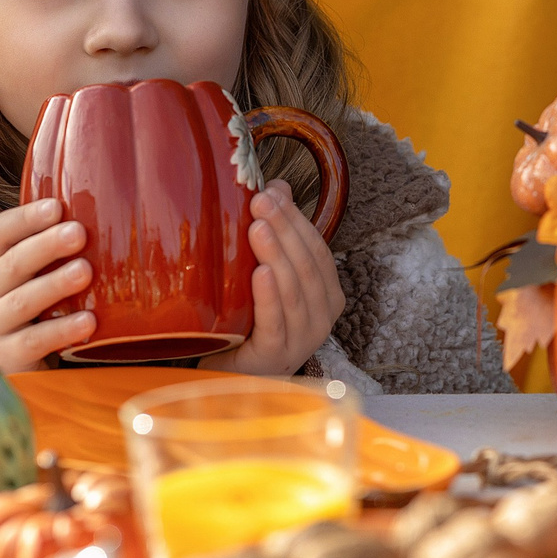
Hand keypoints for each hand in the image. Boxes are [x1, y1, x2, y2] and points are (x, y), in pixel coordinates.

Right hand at [0, 198, 96, 371]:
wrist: (4, 373)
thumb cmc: (30, 316)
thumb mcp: (33, 282)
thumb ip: (54, 256)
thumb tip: (108, 217)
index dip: (25, 219)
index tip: (56, 207)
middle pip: (12, 264)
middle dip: (46, 246)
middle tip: (79, 233)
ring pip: (21, 301)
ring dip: (54, 284)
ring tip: (85, 271)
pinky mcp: (5, 358)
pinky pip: (32, 342)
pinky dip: (60, 330)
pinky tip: (88, 321)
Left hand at [220, 181, 345, 377]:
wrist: (229, 373)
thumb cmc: (251, 321)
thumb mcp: (266, 274)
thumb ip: (278, 234)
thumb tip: (277, 185)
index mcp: (327, 297)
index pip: (318, 251)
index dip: (298, 220)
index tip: (272, 191)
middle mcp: (322, 319)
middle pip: (307, 267)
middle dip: (285, 230)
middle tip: (260, 201)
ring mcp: (301, 341)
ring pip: (294, 292)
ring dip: (278, 256)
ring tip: (257, 227)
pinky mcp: (275, 358)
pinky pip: (276, 324)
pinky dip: (270, 297)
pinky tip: (260, 273)